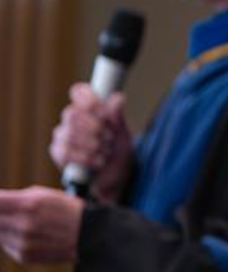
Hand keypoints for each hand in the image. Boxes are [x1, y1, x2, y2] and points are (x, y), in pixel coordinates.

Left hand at [0, 186, 84, 263]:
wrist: (90, 235)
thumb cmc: (65, 209)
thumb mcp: (43, 195)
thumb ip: (12, 198)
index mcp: (28, 204)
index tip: (0, 202)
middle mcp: (23, 224)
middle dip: (1, 214)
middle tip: (12, 213)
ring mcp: (22, 242)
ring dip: (5, 227)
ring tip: (25, 223)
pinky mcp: (23, 256)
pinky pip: (6, 245)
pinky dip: (13, 239)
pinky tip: (31, 235)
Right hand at [50, 83, 133, 202]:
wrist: (115, 179)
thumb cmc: (118, 153)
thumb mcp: (124, 135)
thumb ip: (118, 117)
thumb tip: (117, 98)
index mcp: (88, 109)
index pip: (79, 92)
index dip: (90, 101)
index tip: (105, 114)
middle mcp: (71, 120)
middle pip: (72, 113)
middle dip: (95, 128)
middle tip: (110, 139)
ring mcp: (62, 136)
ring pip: (69, 133)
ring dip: (93, 145)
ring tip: (107, 153)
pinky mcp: (58, 154)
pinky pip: (66, 152)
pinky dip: (86, 158)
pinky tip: (99, 162)